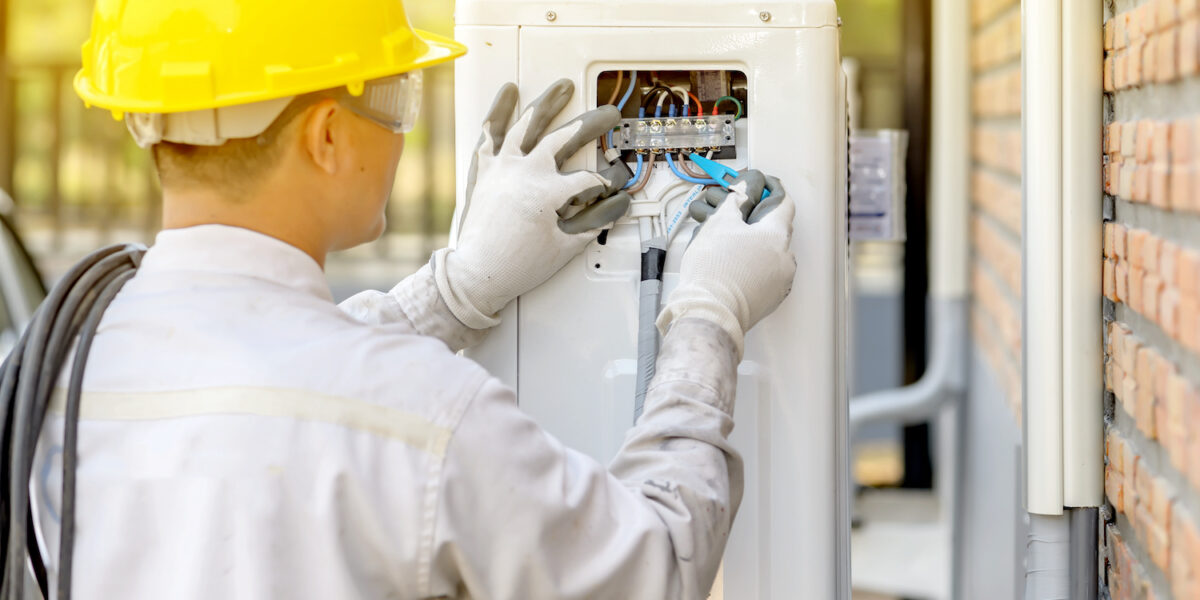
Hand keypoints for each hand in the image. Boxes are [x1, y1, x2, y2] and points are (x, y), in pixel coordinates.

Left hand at [435, 80, 631, 328]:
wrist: (476, 274)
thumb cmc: (515, 266)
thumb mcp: (564, 246)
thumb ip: (595, 221)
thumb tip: (617, 204)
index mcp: (546, 193)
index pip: (589, 179)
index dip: (607, 182)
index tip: (615, 184)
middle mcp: (524, 173)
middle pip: (565, 138)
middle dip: (592, 125)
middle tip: (608, 116)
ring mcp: (502, 167)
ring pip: (527, 124)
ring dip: (548, 103)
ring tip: (563, 87)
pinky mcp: (484, 170)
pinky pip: (490, 133)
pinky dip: (498, 111)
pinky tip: (509, 93)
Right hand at [657, 170, 796, 358]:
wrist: (709, 313)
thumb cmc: (713, 271)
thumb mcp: (719, 222)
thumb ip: (735, 199)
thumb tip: (744, 189)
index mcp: (777, 236)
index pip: (782, 202)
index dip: (769, 189)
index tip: (758, 185)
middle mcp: (785, 259)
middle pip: (774, 229)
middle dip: (755, 220)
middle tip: (734, 215)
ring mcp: (780, 282)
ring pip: (768, 253)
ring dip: (752, 245)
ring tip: (726, 244)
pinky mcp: (770, 299)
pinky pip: (764, 274)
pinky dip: (751, 265)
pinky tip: (731, 265)